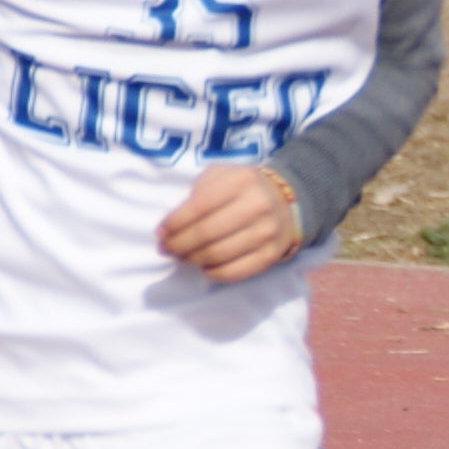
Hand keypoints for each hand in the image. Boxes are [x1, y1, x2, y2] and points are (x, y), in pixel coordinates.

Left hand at [160, 164, 302, 281]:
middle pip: (207, 233)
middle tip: (166, 249)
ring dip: (193, 260)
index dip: (175, 223)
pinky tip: (204, 267)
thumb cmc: (243, 188)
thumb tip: (171, 226)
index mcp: (241, 181)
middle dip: (179, 245)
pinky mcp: (272, 255)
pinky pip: (236, 271)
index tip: (160, 233)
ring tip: (183, 257)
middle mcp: (257, 206)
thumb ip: (198, 192)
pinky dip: (214, 273)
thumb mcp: (222, 175)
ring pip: (219, 254)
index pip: (199, 206)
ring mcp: (267, 232)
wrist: (287, 202)